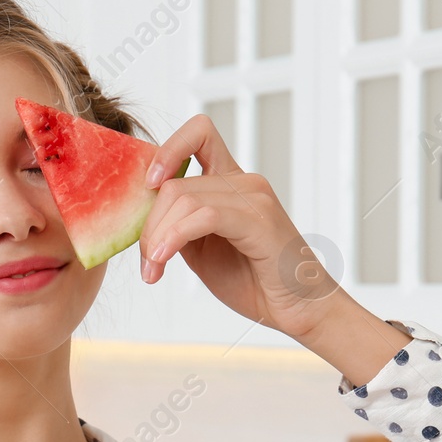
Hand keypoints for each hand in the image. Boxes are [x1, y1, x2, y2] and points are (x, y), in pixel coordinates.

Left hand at [139, 113, 345, 340]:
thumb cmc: (254, 281)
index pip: (199, 133)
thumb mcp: (202, 250)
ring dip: (157, 238)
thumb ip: (178, 226)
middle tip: (147, 263)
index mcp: (231, 183)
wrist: (298, 309)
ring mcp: (254, 197)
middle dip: (149, 225)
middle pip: (175, 183)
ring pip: (183, 199)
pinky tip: (163, 261)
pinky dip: (174, 238)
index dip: (167, 149)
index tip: (148, 186)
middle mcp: (244, 182)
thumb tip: (143, 217)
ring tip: (153, 269)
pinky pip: (203, 217)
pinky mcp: (259, 219)